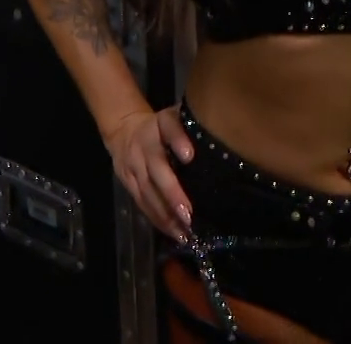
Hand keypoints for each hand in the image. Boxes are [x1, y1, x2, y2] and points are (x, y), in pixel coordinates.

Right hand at [104, 106, 195, 242]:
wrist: (123, 131)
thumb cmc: (163, 128)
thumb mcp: (177, 118)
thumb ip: (193, 130)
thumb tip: (227, 146)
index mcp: (160, 124)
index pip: (169, 127)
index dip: (177, 140)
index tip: (189, 155)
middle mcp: (144, 144)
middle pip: (156, 168)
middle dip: (171, 192)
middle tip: (189, 214)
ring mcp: (133, 165)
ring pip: (147, 191)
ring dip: (165, 213)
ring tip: (185, 231)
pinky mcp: (127, 183)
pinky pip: (142, 203)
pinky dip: (158, 220)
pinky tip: (174, 232)